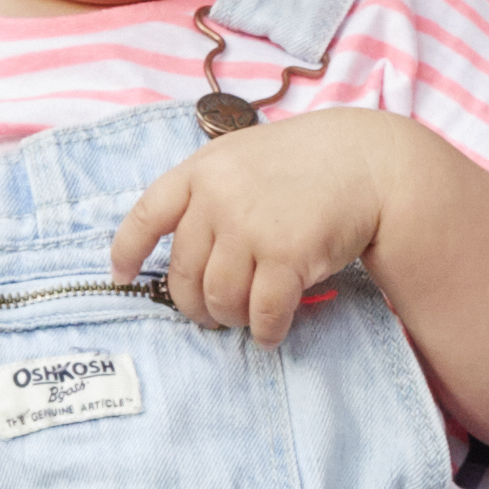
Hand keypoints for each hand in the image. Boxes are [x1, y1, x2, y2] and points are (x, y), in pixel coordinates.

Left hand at [109, 114, 404, 341]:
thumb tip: (184, 248)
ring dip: (229, 319)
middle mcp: (218, 198)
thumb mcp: (242, 156)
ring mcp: (250, 227)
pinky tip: (270, 332)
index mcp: (201, 170)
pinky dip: (264, 330)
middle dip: (193, 304)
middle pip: (184, 273)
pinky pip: (261, 311)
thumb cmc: (305, 162)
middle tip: (210, 315)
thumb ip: (208, 190)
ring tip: (244, 319)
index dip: (128, 252)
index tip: (120, 278)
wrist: (368, 162)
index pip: (147, 217)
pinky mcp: (286, 255)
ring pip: (219, 298)